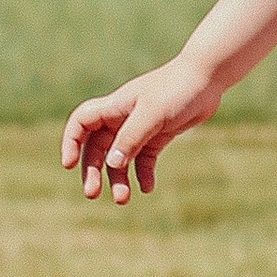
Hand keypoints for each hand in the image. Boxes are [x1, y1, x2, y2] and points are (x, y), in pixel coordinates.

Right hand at [61, 59, 222, 204]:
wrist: (207, 78)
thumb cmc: (177, 89)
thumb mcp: (153, 114)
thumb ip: (131, 138)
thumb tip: (112, 164)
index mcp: (114, 107)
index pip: (82, 123)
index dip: (71, 142)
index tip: (70, 164)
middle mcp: (122, 118)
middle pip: (97, 147)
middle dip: (92, 170)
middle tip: (92, 194)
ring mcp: (140, 127)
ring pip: (120, 157)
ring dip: (118, 178)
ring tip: (123, 199)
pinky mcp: (158, 135)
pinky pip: (143, 159)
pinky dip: (142, 174)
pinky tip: (147, 188)